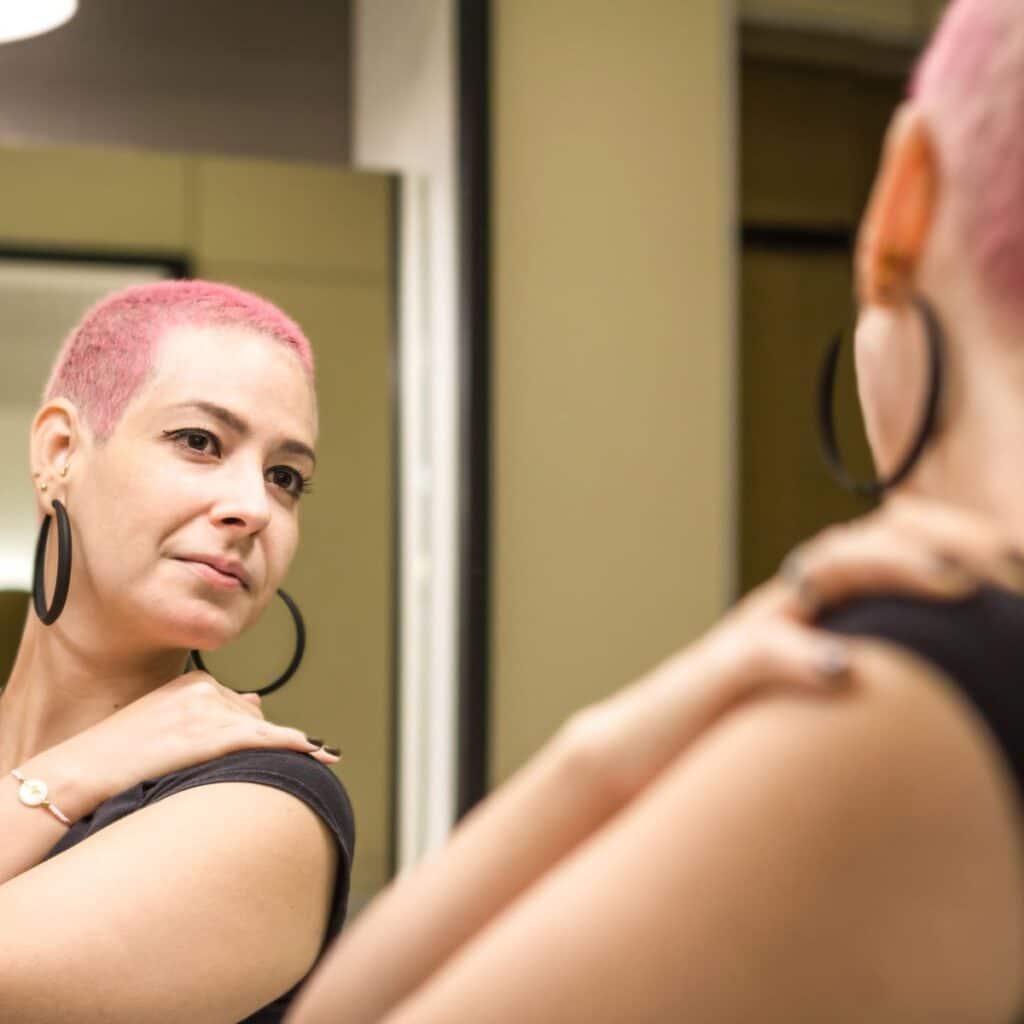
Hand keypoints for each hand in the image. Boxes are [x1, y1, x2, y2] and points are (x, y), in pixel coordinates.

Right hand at [47, 671, 339, 813]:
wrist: (80, 772)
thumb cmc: (114, 756)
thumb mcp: (162, 721)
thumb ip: (207, 710)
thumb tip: (257, 701)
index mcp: (192, 682)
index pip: (236, 706)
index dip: (239, 733)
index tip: (246, 747)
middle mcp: (206, 688)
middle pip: (251, 719)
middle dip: (249, 744)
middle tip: (221, 765)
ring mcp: (212, 710)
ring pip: (259, 733)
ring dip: (268, 752)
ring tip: (279, 763)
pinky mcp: (216, 734)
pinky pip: (268, 739)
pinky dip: (298, 745)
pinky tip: (322, 753)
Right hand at [568, 496, 1019, 800]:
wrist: (641, 752)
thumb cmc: (739, 733)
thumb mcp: (814, 696)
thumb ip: (869, 676)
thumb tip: (945, 694)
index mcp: (816, 609)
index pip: (884, 544)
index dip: (950, 537)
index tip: (1013, 556)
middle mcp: (788, 607)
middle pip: (862, 540)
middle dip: (939, 537)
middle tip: (1005, 556)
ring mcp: (752, 634)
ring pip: (819, 573)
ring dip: (890, 569)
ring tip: (953, 582)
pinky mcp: (717, 677)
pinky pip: (758, 655)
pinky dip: (801, 655)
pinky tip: (843, 672)